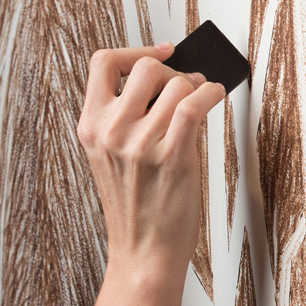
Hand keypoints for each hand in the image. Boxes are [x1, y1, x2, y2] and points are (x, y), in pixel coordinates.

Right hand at [75, 44, 225, 281]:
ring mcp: (139, 144)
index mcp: (91, 127)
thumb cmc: (136, 208)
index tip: (161, 53)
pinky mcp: (171, 156)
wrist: (143, 254)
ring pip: (177, 85)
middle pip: (148, 69)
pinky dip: (212, 93)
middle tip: (187, 87)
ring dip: (195, 89)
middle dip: (174, 73)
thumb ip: (129, 117)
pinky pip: (195, 103)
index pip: (102, 63)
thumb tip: (171, 78)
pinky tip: (215, 97)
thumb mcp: (113, 156)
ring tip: (200, 103)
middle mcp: (110, 132)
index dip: (135, 51)